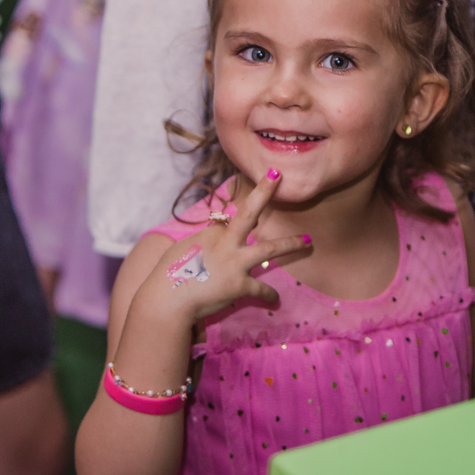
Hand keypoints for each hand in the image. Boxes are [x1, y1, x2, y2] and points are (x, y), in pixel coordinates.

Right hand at [139, 169, 311, 322]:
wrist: (166, 300)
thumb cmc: (167, 276)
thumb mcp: (181, 249)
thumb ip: (200, 241)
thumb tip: (211, 237)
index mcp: (210, 232)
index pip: (227, 223)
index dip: (229, 231)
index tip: (223, 245)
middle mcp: (225, 242)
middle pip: (248, 213)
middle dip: (264, 192)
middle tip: (278, 174)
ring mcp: (235, 263)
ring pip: (269, 249)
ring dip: (291, 243)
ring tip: (308, 241)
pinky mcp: (239, 285)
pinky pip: (261, 289)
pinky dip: (269, 295)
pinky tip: (276, 300)